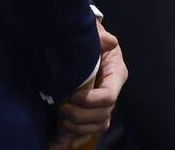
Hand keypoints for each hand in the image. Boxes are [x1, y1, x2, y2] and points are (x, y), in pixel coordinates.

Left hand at [49, 19, 127, 148]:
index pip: (109, 96)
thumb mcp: (94, 34)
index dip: (91, 100)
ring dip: (77, 129)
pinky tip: (57, 142)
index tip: (72, 96)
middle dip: (81, 116)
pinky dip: (73, 138)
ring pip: (96, 126)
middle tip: (61, 109)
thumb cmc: (90, 38)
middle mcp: (111, 92)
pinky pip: (86, 131)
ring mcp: (101, 104)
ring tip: (60, 122)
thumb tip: (110, 41)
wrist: (82, 44)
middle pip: (103, 115)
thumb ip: (101, 38)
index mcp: (116, 74)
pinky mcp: (90, 111)